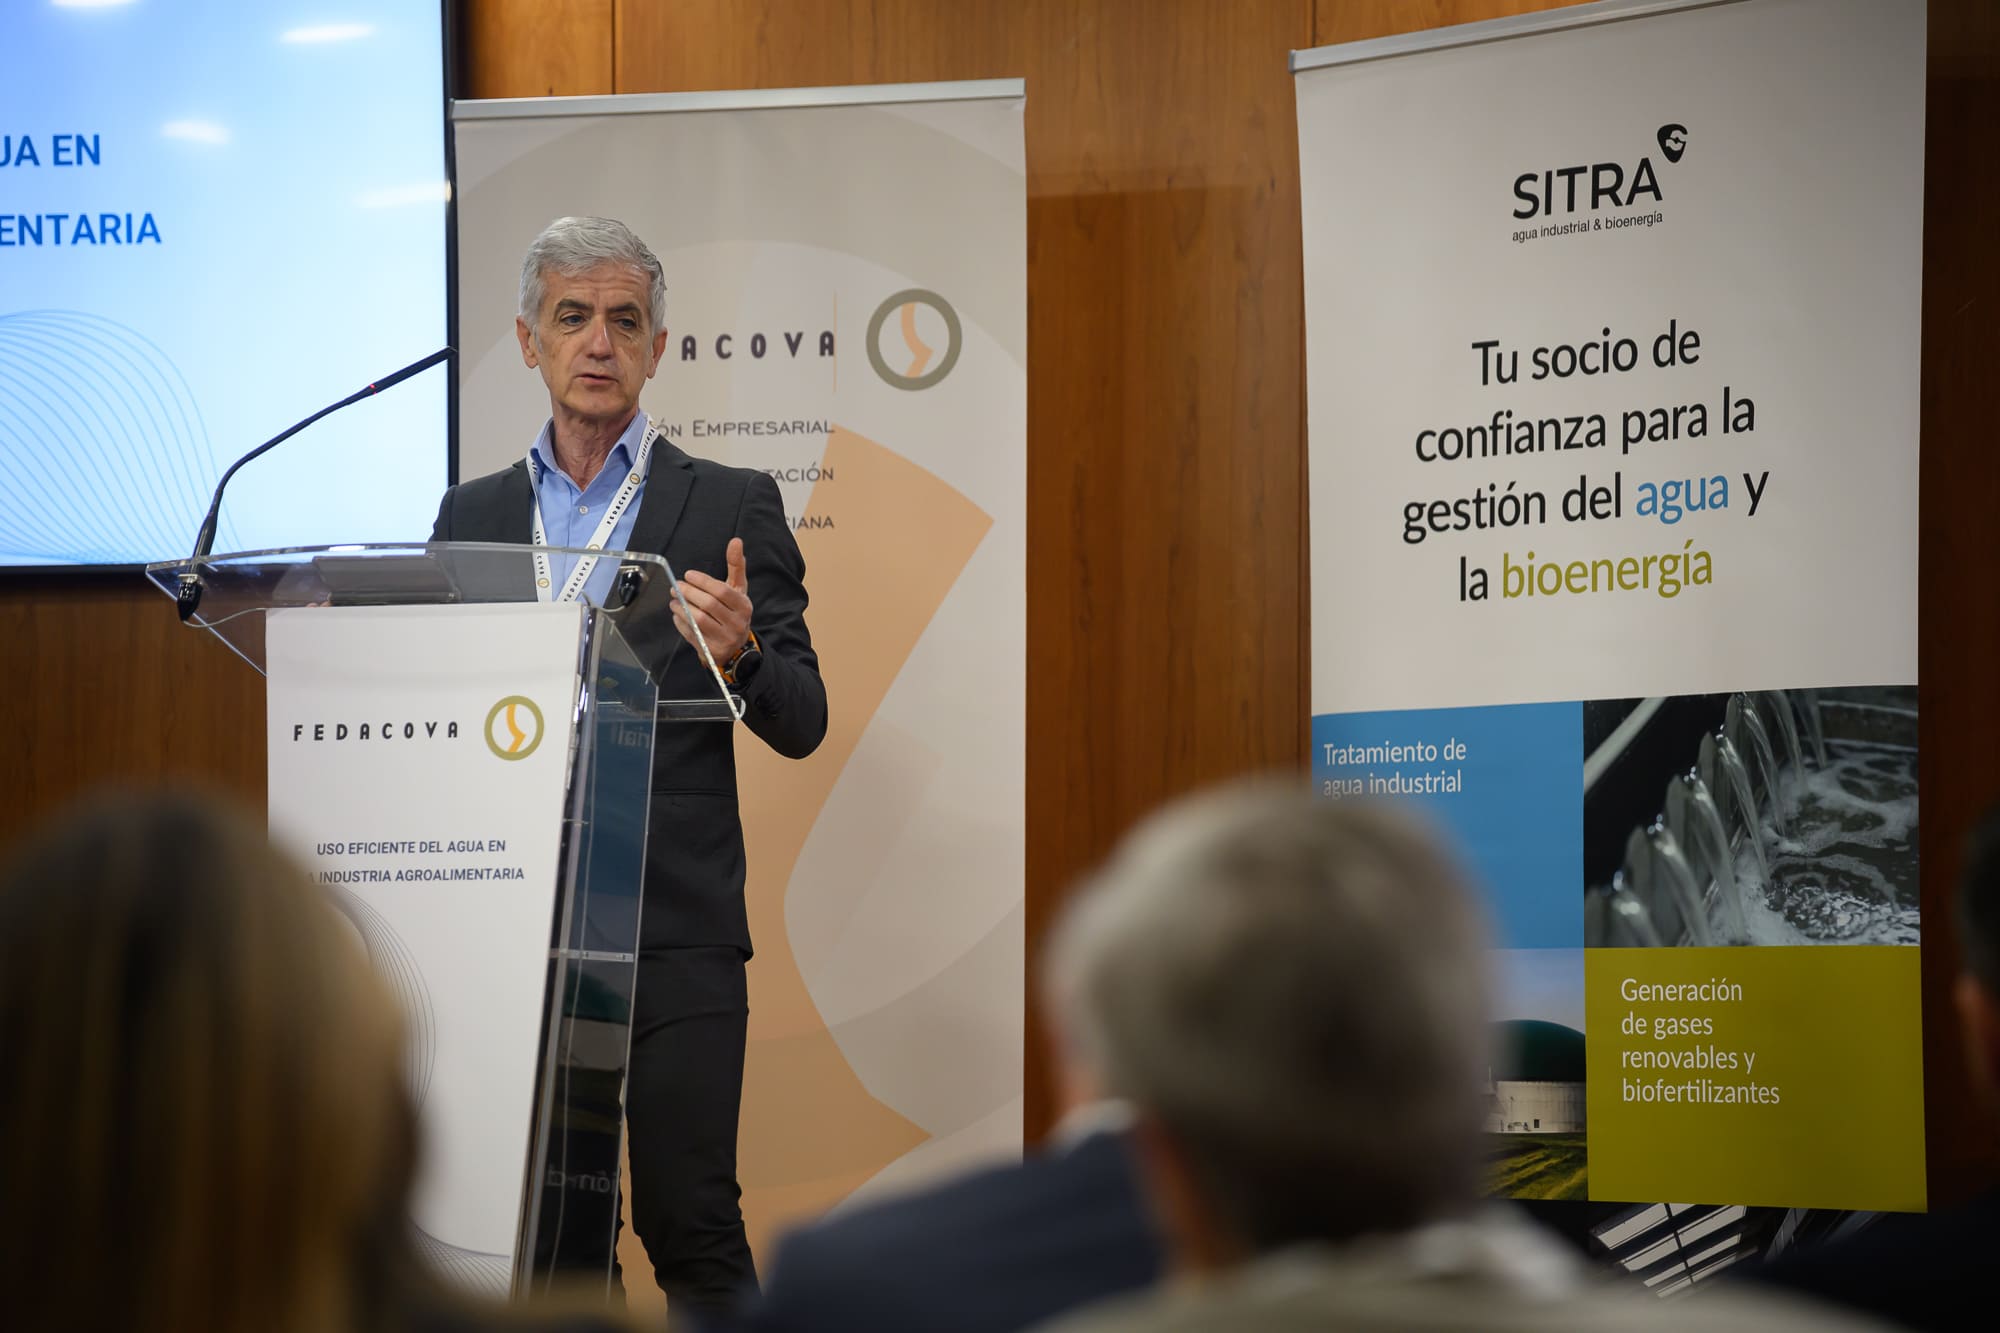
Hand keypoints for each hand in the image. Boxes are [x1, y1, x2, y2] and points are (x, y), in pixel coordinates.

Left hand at [673, 537, 753, 666]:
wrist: (737, 646)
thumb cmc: (734, 610)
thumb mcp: (738, 589)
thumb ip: (736, 566)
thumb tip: (736, 541)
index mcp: (744, 606)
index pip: (722, 591)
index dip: (703, 582)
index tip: (688, 575)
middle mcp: (737, 623)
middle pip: (709, 605)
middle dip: (689, 593)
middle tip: (676, 586)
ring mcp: (725, 639)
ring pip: (699, 620)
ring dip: (682, 608)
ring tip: (674, 600)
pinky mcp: (712, 651)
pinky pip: (693, 634)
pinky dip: (681, 623)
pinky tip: (677, 615)